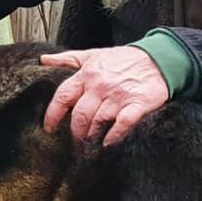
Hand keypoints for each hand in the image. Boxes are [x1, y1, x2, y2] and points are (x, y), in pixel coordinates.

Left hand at [40, 46, 169, 148]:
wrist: (158, 59)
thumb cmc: (123, 59)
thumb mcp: (92, 55)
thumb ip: (67, 59)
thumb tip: (43, 60)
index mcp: (87, 74)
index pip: (63, 97)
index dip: (52, 115)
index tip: (49, 129)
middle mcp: (100, 86)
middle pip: (80, 115)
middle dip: (75, 132)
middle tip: (74, 143)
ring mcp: (119, 95)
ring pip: (98, 121)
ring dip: (92, 136)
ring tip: (89, 145)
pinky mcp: (137, 104)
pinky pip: (122, 123)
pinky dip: (114, 135)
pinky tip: (108, 143)